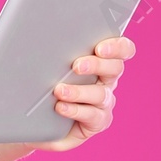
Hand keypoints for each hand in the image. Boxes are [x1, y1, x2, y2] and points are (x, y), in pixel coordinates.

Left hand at [39, 36, 133, 150]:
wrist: (38, 122)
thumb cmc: (46, 90)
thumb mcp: (51, 68)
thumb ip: (57, 53)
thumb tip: (40, 38)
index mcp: (102, 62)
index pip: (122, 50)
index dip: (117, 47)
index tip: (99, 48)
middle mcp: (107, 81)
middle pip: (116, 68)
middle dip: (97, 65)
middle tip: (76, 66)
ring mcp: (104, 103)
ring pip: (101, 94)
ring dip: (79, 91)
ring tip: (59, 90)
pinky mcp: (98, 122)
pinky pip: (92, 115)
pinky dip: (75, 110)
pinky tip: (61, 107)